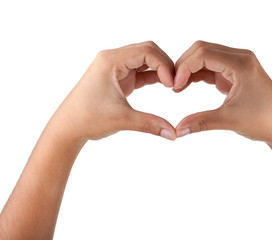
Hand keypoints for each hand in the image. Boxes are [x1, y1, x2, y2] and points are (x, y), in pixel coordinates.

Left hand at [49, 41, 176, 140]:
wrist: (68, 127)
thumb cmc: (87, 119)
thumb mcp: (122, 120)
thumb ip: (150, 124)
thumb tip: (174, 134)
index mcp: (110, 61)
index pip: (146, 52)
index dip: (164, 65)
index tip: (173, 84)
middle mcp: (112, 59)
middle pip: (147, 50)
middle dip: (165, 64)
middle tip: (176, 83)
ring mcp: (115, 67)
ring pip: (145, 59)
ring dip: (160, 69)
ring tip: (172, 85)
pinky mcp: (118, 76)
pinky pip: (140, 70)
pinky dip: (153, 76)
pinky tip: (164, 85)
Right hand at [174, 41, 271, 143]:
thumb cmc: (264, 121)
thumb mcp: (229, 120)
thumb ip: (200, 122)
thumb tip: (177, 130)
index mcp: (241, 64)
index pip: (203, 53)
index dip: (184, 67)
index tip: (174, 86)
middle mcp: (240, 58)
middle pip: (202, 49)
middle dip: (184, 65)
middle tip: (173, 85)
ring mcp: (237, 64)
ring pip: (205, 56)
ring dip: (189, 69)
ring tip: (177, 88)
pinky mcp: (234, 72)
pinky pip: (210, 66)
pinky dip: (197, 74)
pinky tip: (186, 86)